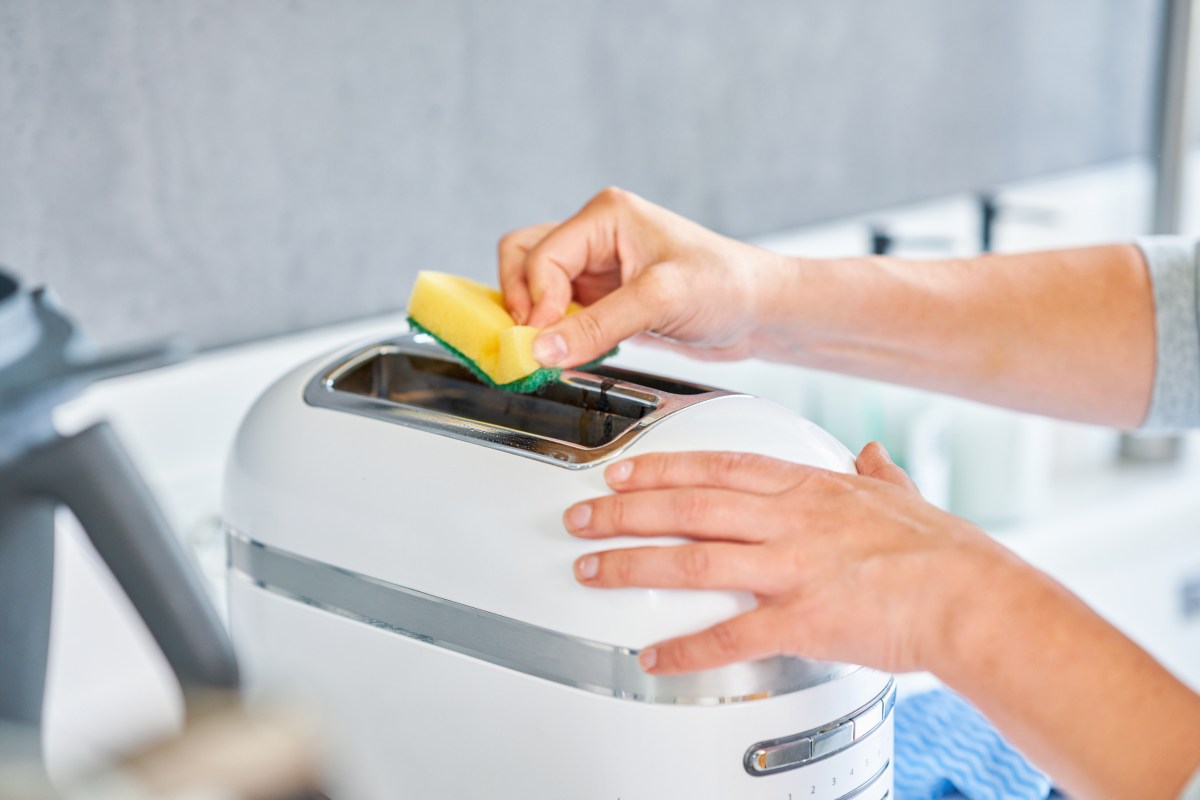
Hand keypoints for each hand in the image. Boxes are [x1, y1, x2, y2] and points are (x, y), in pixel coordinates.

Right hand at [497, 187, 790, 367]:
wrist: (760, 310)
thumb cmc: (726, 285)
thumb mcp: (659, 302)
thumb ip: (597, 326)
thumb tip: (542, 349)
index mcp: (605, 215)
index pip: (540, 255)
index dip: (534, 302)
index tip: (541, 341)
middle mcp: (595, 236)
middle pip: (522, 258)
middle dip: (520, 301)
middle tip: (533, 341)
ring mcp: (597, 267)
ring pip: (535, 285)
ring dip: (535, 317)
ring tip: (552, 347)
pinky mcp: (605, 297)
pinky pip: (559, 311)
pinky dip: (556, 332)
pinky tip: (573, 351)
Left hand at [564, 443, 1028, 674]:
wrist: (975, 599)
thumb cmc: (943, 552)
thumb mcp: (903, 494)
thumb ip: (877, 473)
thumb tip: (870, 454)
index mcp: (808, 489)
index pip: (718, 466)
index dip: (661, 466)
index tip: (621, 468)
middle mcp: (790, 521)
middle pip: (689, 507)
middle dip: (626, 510)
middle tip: (581, 514)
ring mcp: (793, 568)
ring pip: (695, 562)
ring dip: (634, 564)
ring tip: (590, 569)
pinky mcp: (803, 620)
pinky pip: (731, 636)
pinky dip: (687, 648)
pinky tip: (654, 656)